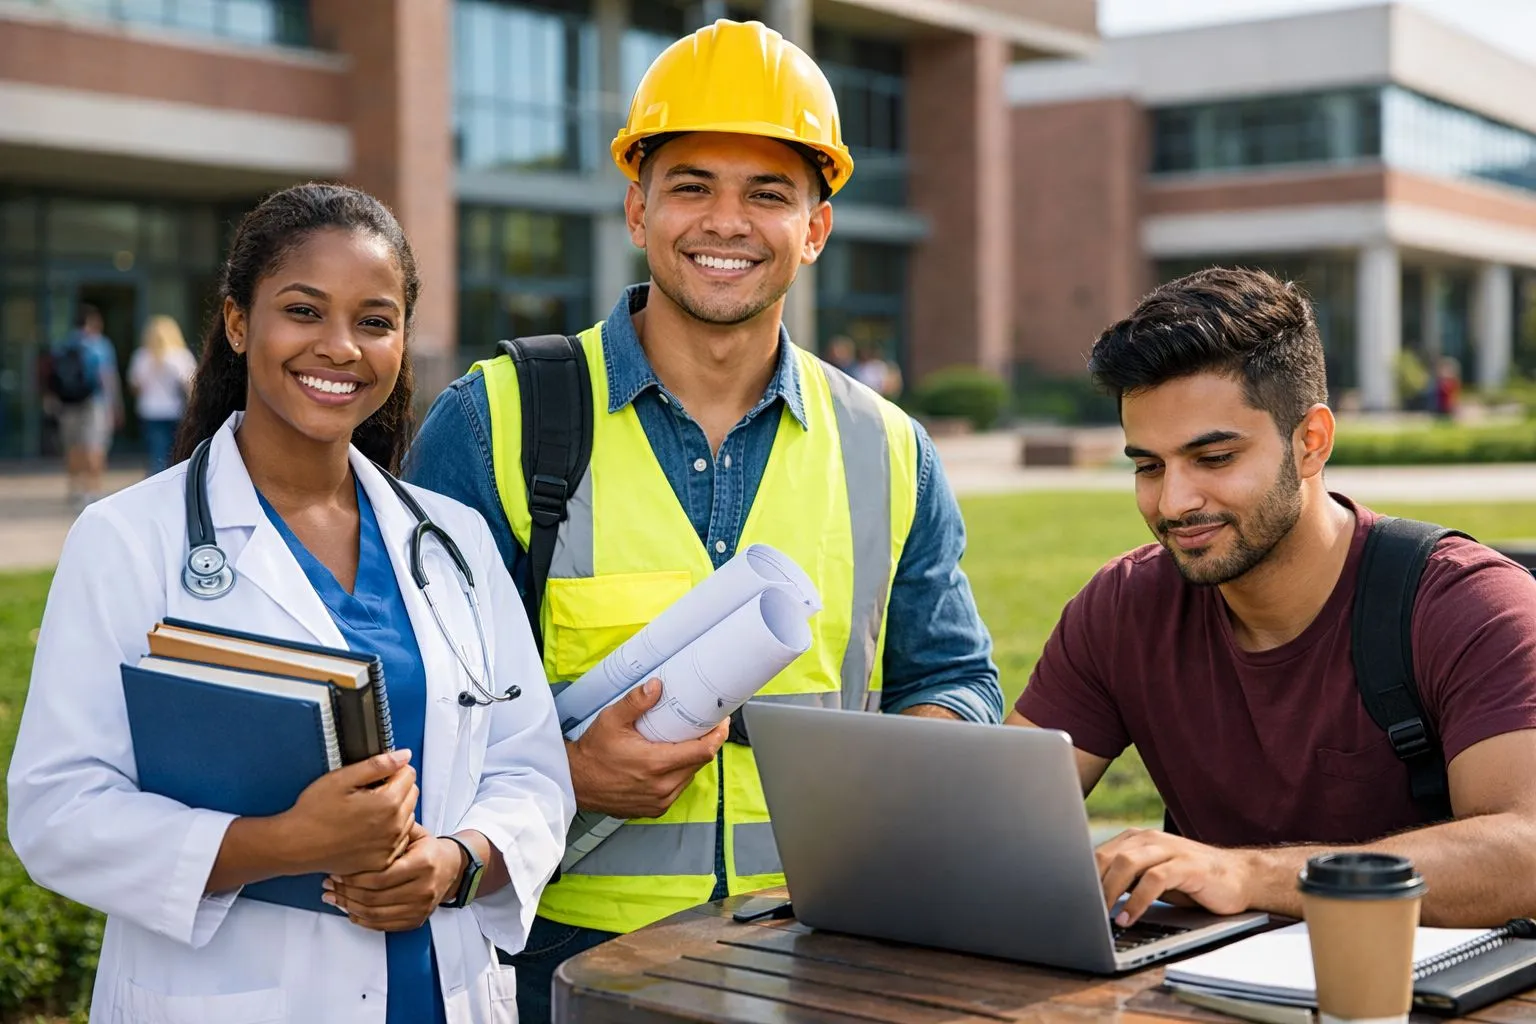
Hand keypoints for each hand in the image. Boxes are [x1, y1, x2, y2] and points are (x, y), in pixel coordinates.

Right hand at [279, 750, 418, 876]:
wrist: (296, 846)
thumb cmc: (313, 814)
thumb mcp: (343, 779)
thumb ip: (378, 764)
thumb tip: (404, 755)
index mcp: (387, 803)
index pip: (410, 774)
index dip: (393, 770)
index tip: (378, 775)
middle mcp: (394, 827)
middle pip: (412, 795)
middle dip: (396, 788)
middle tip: (368, 792)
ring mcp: (389, 847)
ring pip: (407, 817)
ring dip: (395, 811)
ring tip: (366, 812)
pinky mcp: (383, 861)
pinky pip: (399, 840)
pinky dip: (389, 832)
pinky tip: (368, 829)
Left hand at [325, 822, 463, 931]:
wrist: (452, 868)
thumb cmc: (429, 849)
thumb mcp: (416, 833)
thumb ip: (392, 831)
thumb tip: (357, 828)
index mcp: (423, 864)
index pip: (380, 877)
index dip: (353, 878)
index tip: (336, 872)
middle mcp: (424, 889)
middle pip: (374, 898)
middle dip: (346, 892)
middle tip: (329, 884)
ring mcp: (421, 908)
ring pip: (375, 914)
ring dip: (349, 907)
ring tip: (332, 896)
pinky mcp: (416, 920)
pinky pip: (383, 926)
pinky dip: (362, 920)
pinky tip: (349, 910)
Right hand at [567, 679, 729, 818]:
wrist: (576, 782)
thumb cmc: (593, 752)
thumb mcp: (611, 720)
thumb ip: (636, 702)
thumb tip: (657, 685)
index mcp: (655, 764)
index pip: (703, 752)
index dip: (717, 736)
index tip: (721, 722)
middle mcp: (661, 786)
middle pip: (699, 763)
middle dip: (705, 744)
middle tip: (704, 725)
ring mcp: (659, 800)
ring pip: (690, 776)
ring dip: (692, 760)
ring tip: (686, 741)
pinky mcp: (654, 809)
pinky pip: (678, 789)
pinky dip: (679, 774)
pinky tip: (671, 761)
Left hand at [1095, 828, 1254, 925]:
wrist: (1239, 877)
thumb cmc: (1190, 881)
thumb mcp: (1152, 877)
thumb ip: (1126, 879)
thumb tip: (1090, 897)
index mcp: (1136, 839)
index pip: (1099, 854)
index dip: (1080, 876)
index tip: (1068, 899)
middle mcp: (1150, 839)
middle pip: (1108, 856)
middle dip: (1090, 883)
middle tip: (1080, 910)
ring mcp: (1170, 849)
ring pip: (1127, 862)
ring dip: (1110, 891)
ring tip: (1101, 915)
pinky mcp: (1188, 865)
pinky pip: (1155, 880)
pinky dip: (1138, 900)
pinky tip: (1129, 917)